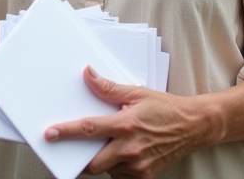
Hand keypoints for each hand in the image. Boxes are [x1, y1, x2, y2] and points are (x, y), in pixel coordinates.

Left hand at [45, 67, 216, 178]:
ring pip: (106, 170)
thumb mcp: (137, 93)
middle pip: (92, 163)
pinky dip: (116, 166)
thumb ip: (109, 88)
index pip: (88, 129)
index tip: (50, 134)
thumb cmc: (165, 108)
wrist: (193, 126)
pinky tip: (122, 153)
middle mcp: (130, 148)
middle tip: (72, 151)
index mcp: (126, 125)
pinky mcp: (145, 176)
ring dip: (101, 160)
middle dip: (80, 159)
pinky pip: (120, 176)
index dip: (67, 132)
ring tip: (109, 145)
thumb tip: (88, 75)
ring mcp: (138, 166)